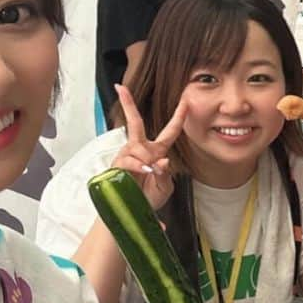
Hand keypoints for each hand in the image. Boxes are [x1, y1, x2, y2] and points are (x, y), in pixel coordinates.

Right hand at [109, 83, 188, 211]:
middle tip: (120, 88)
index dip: (178, 116)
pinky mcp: (117, 166)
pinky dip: (138, 166)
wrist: (131, 214)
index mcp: (156, 152)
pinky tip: (144, 171)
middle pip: (135, 122)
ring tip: (148, 174)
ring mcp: (127, 156)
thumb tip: (162, 162)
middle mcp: (140, 150)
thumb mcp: (164, 187)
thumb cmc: (148, 199)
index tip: (185, 100)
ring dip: (145, 160)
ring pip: (137, 147)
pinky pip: (128, 160)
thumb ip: (165, 174)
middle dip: (128, 104)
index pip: (169, 132)